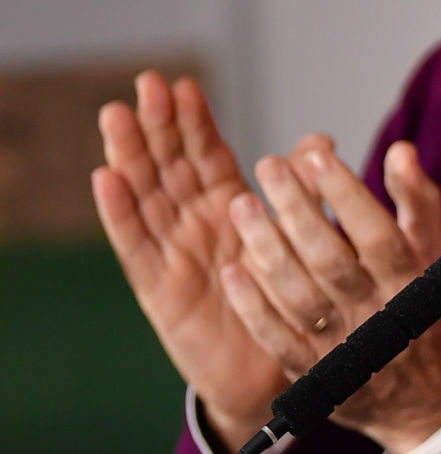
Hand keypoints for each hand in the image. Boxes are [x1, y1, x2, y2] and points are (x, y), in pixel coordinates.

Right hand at [93, 72, 288, 453]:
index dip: (194, 122)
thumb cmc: (289, 300)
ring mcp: (173, 254)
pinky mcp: (159, 289)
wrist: (277, 370)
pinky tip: (107, 180)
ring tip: (117, 117)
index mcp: (229, 209)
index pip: (207, 156)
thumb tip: (319, 139)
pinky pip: (136, 246)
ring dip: (130, 156)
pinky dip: (120, 212)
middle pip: (169, 167)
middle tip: (147, 84)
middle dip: (157, 125)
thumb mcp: (301, 240)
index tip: (183, 84)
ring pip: (146, 196)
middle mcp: (195, 225)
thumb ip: (306, 191)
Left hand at [219, 139, 440, 453]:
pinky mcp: (318, 377)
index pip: (377, 232)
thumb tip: (400, 150)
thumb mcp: (438, 257)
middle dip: (296, 209)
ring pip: (299, 296)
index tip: (314, 153)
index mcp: (413, 282)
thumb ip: (418, 203)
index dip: (345, 192)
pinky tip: (232, 272)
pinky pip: (280, 341)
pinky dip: (255, 308)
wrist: (431, 403)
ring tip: (241, 205)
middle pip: (330, 258)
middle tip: (267, 165)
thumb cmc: (430, 314)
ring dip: (266, 249)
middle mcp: (379, 315)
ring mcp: (346, 349)